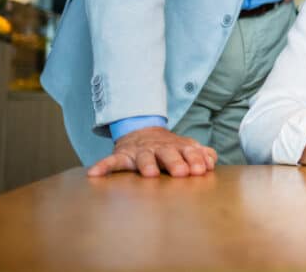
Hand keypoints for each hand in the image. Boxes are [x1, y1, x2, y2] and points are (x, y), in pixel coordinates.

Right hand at [87, 126, 216, 177]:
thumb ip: (201, 154)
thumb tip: (211, 160)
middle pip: (168, 154)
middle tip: (182, 172)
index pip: (188, 151)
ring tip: (149, 174)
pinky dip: (102, 167)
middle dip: (175, 162)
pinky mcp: (122, 156)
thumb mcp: (187, 147)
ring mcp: (140, 152)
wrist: (142, 131)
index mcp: (177, 146)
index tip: (200, 170)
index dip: (195, 160)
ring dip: (146, 165)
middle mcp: (159, 148)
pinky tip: (94, 174)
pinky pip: (111, 162)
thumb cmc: (169, 147)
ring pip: (143, 158)